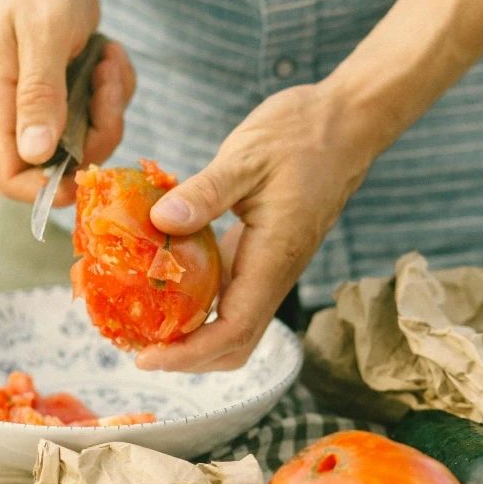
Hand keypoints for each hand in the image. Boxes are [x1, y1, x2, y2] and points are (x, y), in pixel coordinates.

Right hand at [0, 0, 134, 205]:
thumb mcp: (45, 32)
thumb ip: (41, 94)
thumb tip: (35, 154)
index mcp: (0, 101)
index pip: (10, 176)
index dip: (46, 189)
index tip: (86, 172)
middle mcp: (21, 109)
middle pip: (63, 164)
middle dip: (97, 134)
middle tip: (106, 85)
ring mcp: (48, 101)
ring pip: (90, 139)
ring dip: (111, 105)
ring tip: (108, 58)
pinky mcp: (72, 89)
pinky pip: (104, 111)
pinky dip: (116, 87)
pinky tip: (109, 51)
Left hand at [136, 79, 371, 371]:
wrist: (345, 124)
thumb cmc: (302, 136)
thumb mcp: (246, 157)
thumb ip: (205, 192)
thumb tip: (161, 221)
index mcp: (274, 259)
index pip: (233, 330)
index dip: (190, 353)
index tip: (147, 357)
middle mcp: (274, 274)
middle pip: (235, 345)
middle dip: (188, 358)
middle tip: (137, 349)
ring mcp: (270, 267)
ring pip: (234, 326)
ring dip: (192, 338)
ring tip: (145, 327)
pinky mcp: (262, 254)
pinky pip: (231, 296)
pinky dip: (198, 306)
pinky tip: (165, 289)